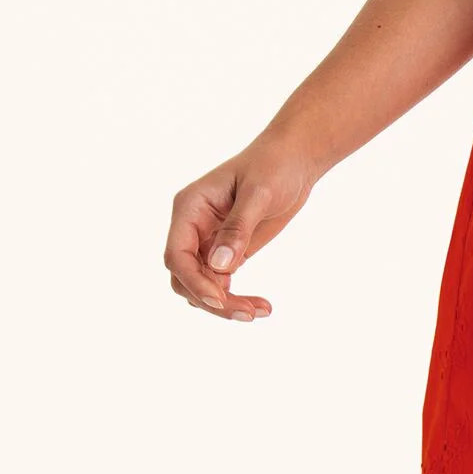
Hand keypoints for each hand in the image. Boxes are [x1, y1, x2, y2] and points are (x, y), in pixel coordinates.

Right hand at [163, 137, 317, 321]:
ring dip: (225, 304)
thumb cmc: (275, 165)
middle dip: (211, 300)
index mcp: (190, 207)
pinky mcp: (226, 251)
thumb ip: (238, 228)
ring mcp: (207, 241)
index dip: (194, 281)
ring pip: (201, 286)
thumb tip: (220, 266)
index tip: (220, 300)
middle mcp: (192, 227)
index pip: (176, 254)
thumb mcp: (259, 193)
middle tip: (248, 314)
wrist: (296, 159)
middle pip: (185, 277)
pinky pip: (220, 283)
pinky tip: (261, 306)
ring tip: (260, 311)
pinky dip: (236, 298)